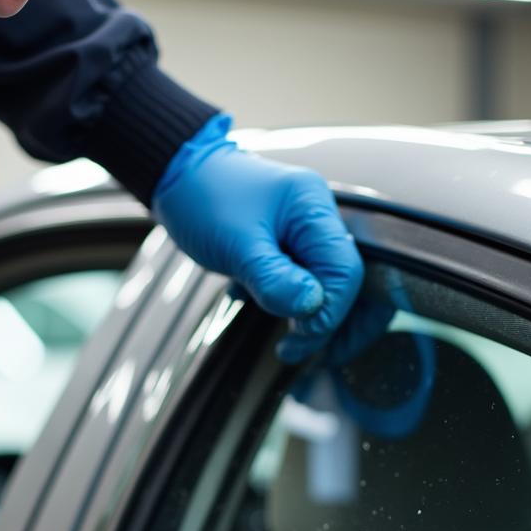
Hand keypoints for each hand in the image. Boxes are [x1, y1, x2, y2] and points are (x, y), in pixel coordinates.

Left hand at [152, 114, 363, 362]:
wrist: (178, 177)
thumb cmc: (203, 200)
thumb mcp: (237, 244)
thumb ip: (275, 277)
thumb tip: (313, 307)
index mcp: (314, 209)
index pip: (345, 272)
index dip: (328, 312)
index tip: (299, 338)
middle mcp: (319, 221)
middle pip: (352, 282)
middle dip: (335, 324)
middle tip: (305, 353)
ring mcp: (306, 234)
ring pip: (329, 287)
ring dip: (312, 319)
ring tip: (288, 347)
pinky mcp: (290, 247)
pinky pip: (306, 283)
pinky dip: (293, 306)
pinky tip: (269, 317)